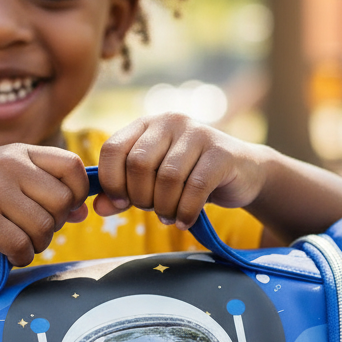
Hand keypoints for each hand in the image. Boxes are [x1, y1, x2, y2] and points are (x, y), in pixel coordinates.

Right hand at [0, 144, 89, 265]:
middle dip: (55, 224)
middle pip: (61, 201)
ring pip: (44, 226)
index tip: (64, 209)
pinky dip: (22, 257)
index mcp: (18, 152)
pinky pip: (21, 246)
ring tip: (20, 242)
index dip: (77, 192)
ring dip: (38, 244)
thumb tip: (81, 211)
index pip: (72, 166)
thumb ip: (41, 188)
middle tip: (35, 230)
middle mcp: (9, 166)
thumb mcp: (1, 176)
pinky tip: (10, 254)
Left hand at [93, 114, 267, 229]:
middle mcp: (170, 122)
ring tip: (169, 216)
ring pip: (167, 177)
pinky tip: (184, 220)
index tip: (121, 202)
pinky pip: (195, 187)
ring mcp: (198, 133)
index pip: (112, 148)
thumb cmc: (190, 177)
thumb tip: (98, 208)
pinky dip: (186, 211)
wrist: (243, 172)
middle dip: (140, 197)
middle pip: (138, 164)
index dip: (111, 181)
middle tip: (152, 209)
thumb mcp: (152, 183)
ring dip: (164, 207)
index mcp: (147, 124)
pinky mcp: (221, 152)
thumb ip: (124, 193)